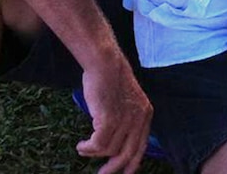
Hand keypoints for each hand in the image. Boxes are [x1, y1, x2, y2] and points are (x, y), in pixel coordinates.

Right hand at [76, 58, 152, 173]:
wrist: (105, 63)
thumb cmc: (110, 79)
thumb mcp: (127, 99)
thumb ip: (127, 118)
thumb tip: (115, 143)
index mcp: (145, 114)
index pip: (142, 146)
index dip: (133, 163)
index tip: (125, 173)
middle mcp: (138, 118)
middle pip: (128, 153)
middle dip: (114, 168)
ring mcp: (125, 120)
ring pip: (109, 149)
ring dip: (93, 153)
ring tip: (84, 149)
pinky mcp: (109, 119)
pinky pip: (98, 144)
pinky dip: (88, 148)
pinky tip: (81, 146)